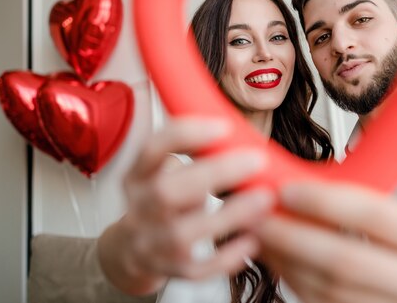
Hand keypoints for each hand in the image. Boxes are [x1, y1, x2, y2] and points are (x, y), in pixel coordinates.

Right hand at [98, 118, 274, 294]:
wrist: (132, 250)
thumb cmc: (164, 199)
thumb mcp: (165, 171)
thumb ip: (194, 153)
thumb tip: (243, 133)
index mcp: (139, 175)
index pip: (152, 149)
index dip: (185, 135)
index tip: (224, 126)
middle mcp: (140, 207)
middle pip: (167, 191)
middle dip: (214, 173)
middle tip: (256, 160)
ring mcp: (152, 242)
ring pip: (182, 234)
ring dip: (228, 216)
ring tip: (264, 198)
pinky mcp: (170, 269)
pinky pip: (196, 269)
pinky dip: (225, 258)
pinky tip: (252, 241)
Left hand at [254, 182, 396, 302]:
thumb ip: (381, 211)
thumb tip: (312, 184)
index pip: (376, 214)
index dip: (324, 201)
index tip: (286, 189)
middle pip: (346, 260)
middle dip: (292, 236)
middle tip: (258, 215)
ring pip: (329, 291)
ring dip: (285, 261)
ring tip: (260, 235)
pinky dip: (296, 283)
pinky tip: (280, 261)